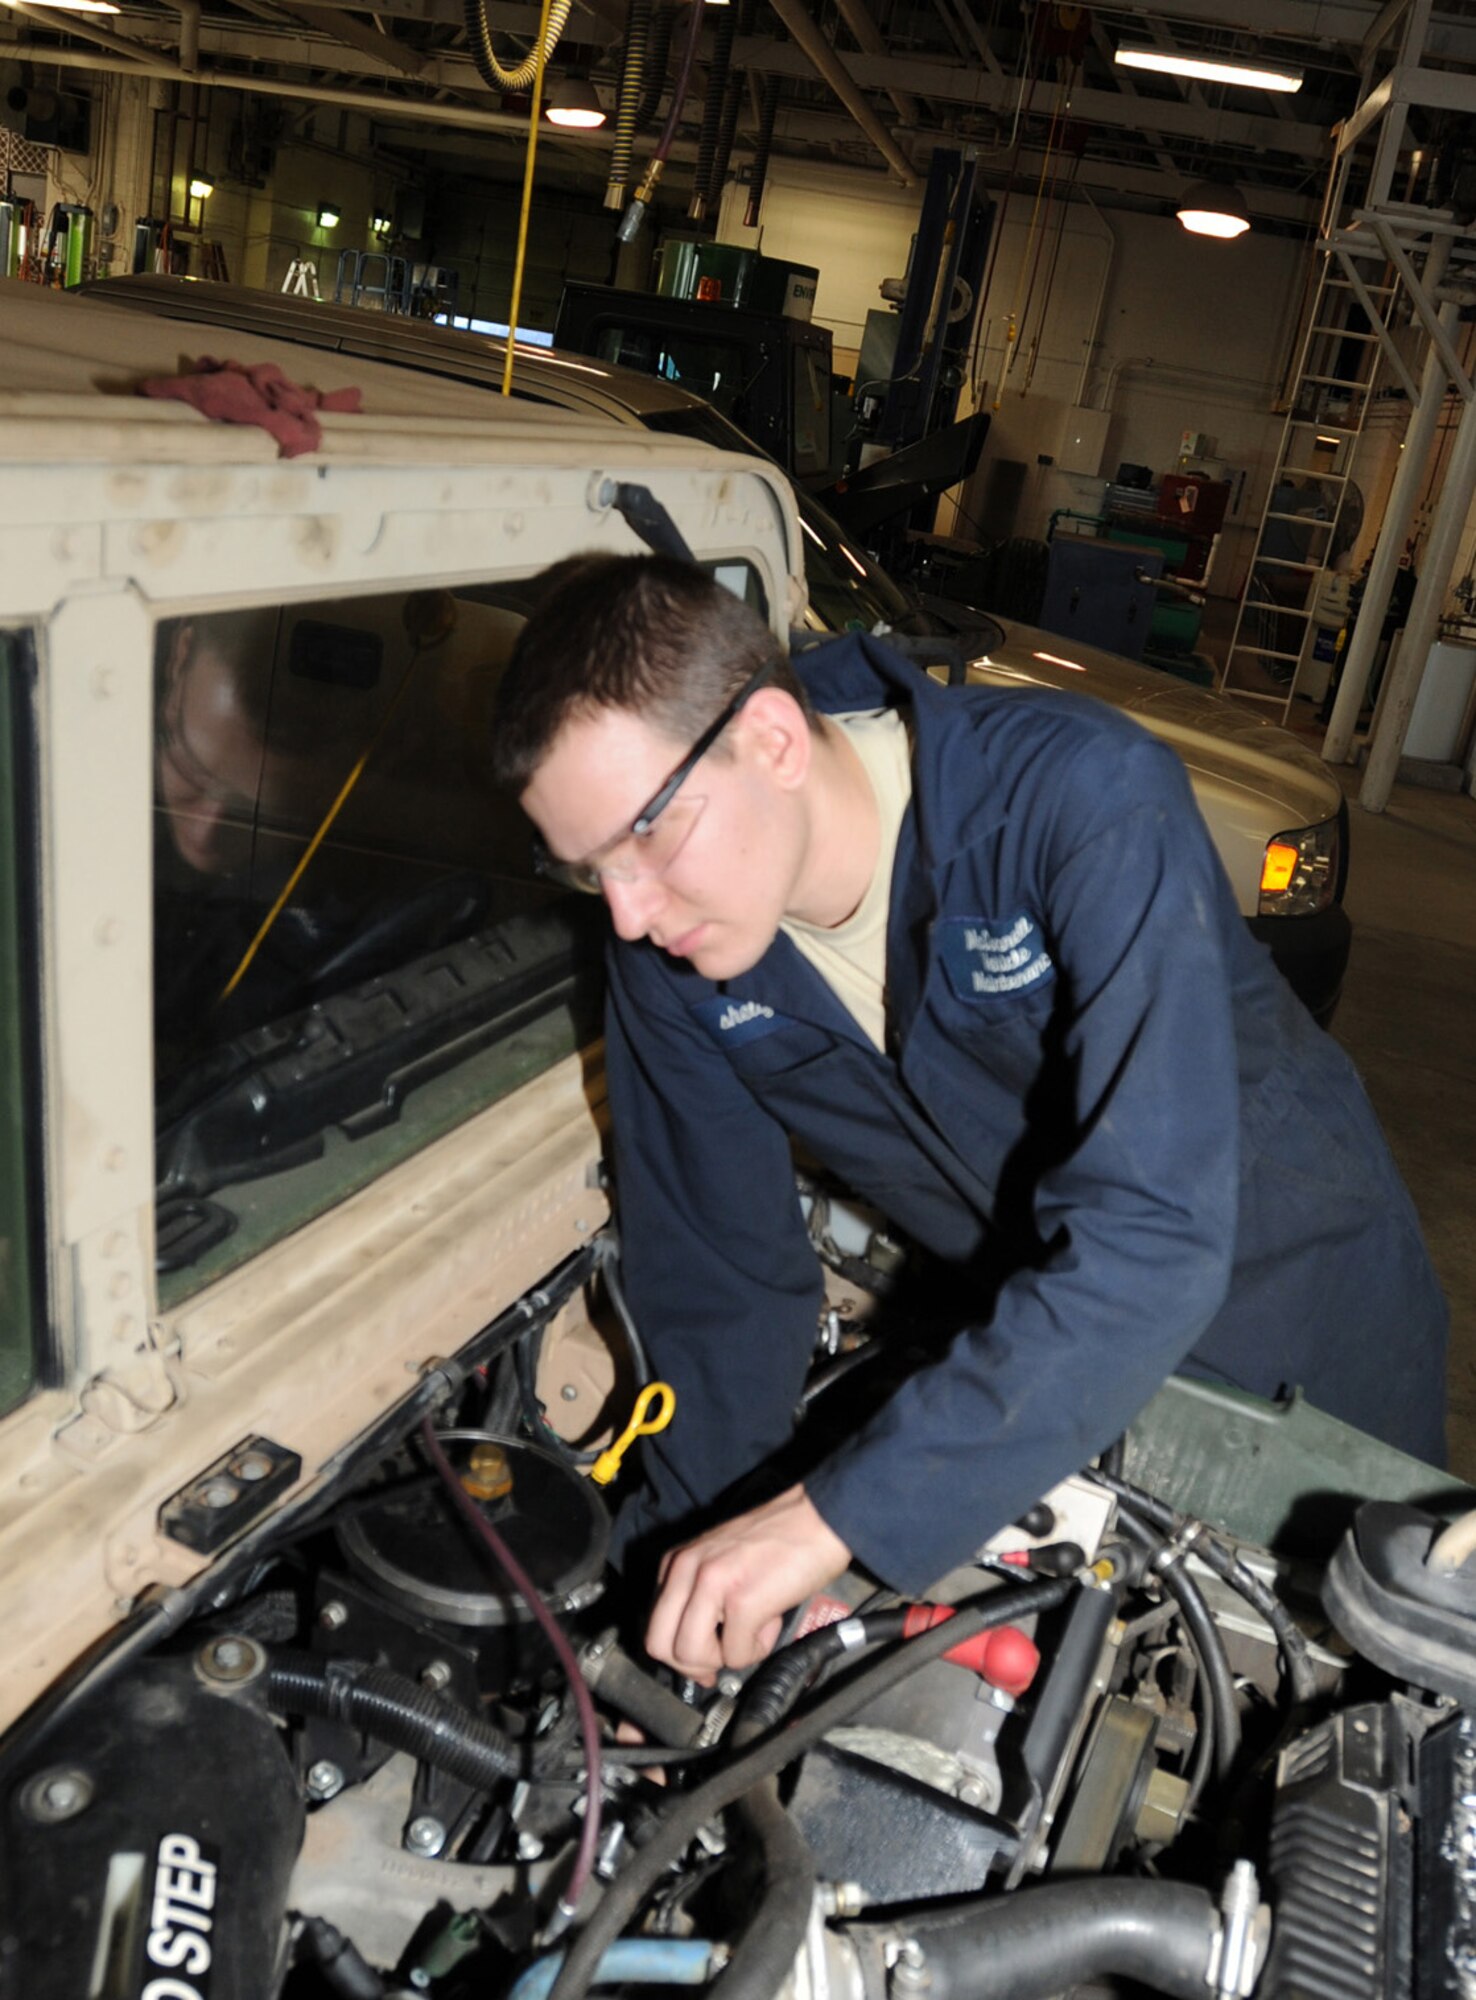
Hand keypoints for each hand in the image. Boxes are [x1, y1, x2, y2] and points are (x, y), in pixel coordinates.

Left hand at [644, 1484, 851, 1685]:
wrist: (819, 1520)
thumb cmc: (778, 1541)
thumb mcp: (720, 1560)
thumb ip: (699, 1597)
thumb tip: (696, 1653)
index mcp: (677, 1561)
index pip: (654, 1626)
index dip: (678, 1654)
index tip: (703, 1662)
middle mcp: (686, 1569)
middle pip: (658, 1645)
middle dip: (690, 1666)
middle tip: (719, 1664)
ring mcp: (711, 1584)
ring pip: (689, 1655)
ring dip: (723, 1658)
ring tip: (750, 1633)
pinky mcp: (741, 1601)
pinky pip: (735, 1655)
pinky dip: (756, 1650)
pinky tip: (771, 1621)